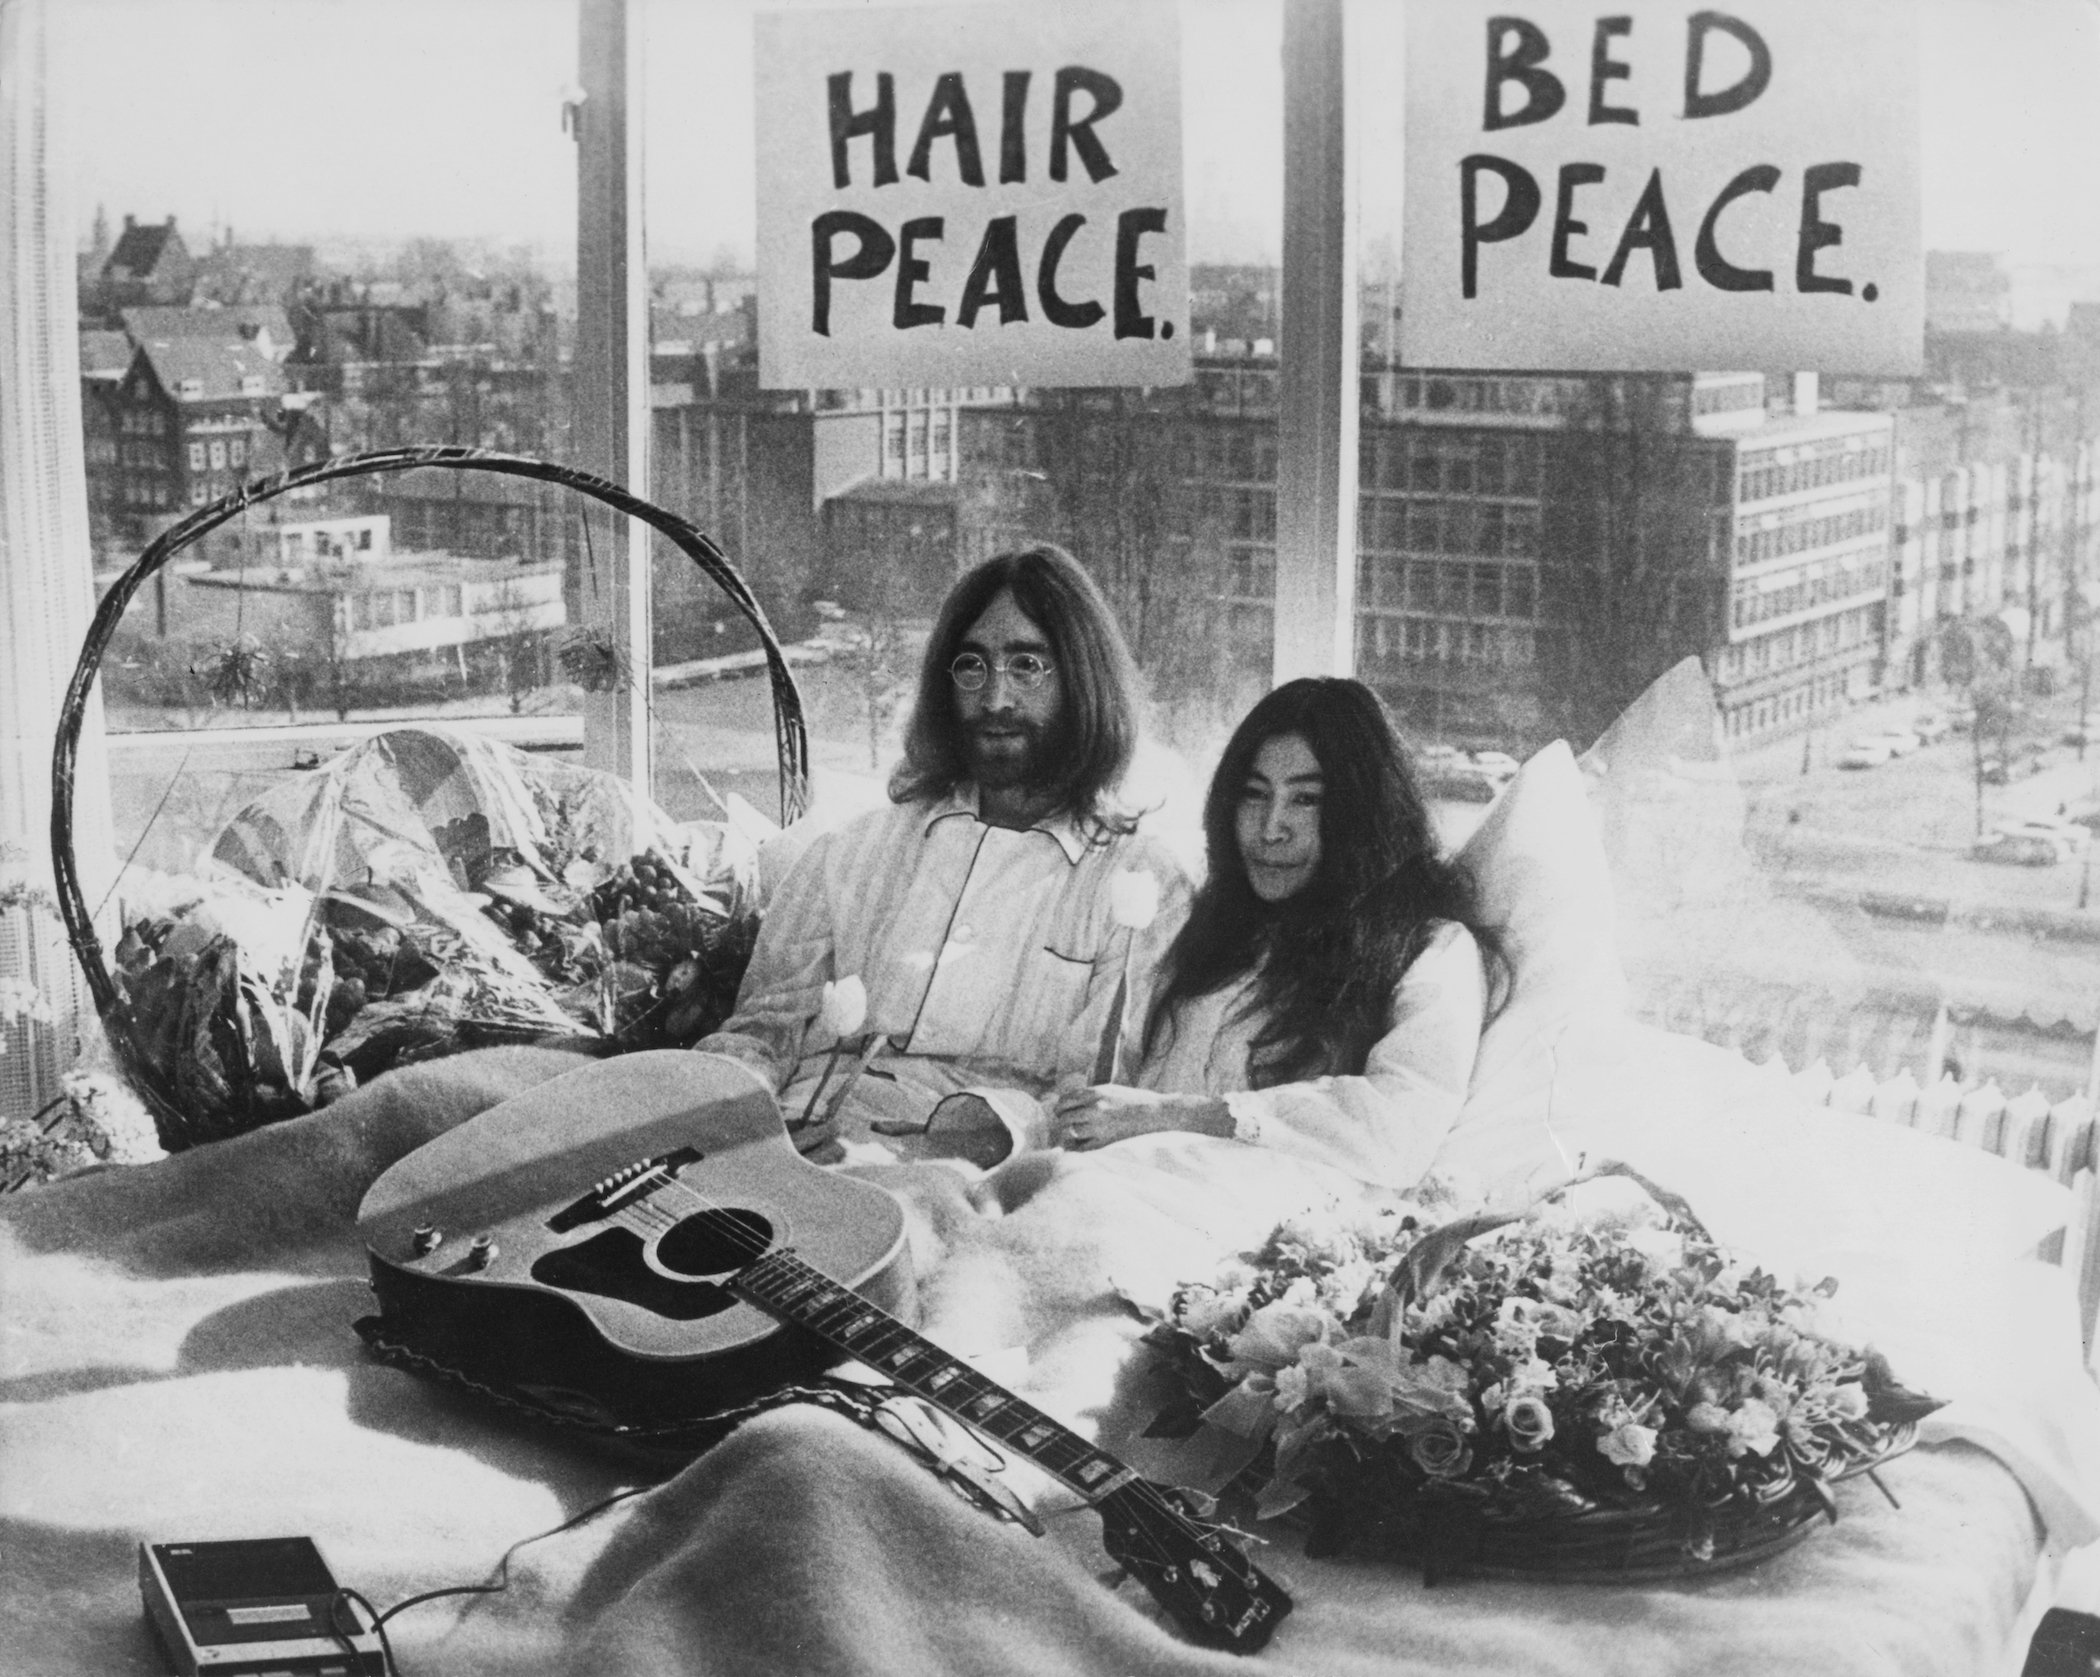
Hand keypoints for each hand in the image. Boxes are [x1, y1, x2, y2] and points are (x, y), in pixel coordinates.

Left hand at [1053, 1085, 1225, 1149]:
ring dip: (1069, 1133)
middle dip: (1061, 1120)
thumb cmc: (1134, 1100)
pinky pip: (1081, 1148)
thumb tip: (1070, 1102)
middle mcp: (1094, 1109)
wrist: (1156, 1114)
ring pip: (1071, 1131)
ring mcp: (1099, 1126)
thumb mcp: (1110, 1090)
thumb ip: (1090, 1095)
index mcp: (1095, 1093)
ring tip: (1072, 1134)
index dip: (1060, 1106)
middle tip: (1063, 1124)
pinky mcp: (1105, 1142)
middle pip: (1064, 1116)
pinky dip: (1076, 1148)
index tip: (1060, 1111)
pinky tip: (1077, 1146)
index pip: (1065, 1100)